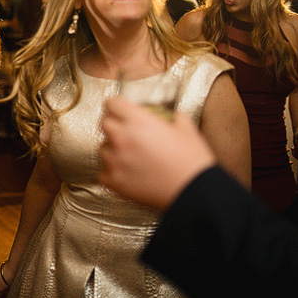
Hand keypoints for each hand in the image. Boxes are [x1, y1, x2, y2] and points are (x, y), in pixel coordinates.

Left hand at [98, 97, 215, 210]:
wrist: (194, 193)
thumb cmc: (192, 162)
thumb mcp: (187, 131)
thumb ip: (176, 118)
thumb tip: (173, 116)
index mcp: (138, 122)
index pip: (113, 103)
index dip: (117, 105)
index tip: (120, 109)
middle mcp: (122, 138)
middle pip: (104, 123)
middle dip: (114, 125)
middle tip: (127, 132)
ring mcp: (116, 161)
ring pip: (103, 148)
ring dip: (113, 149)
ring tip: (130, 156)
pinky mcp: (114, 182)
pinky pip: (103, 172)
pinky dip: (112, 172)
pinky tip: (126, 173)